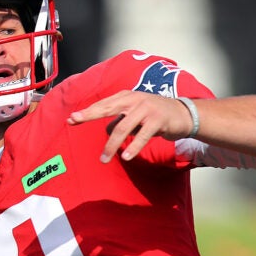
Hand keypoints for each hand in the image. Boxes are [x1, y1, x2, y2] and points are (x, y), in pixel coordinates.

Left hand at [67, 90, 193, 162]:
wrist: (183, 114)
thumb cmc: (155, 115)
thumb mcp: (135, 115)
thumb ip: (121, 120)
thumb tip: (107, 131)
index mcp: (126, 97)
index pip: (103, 104)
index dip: (87, 111)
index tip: (71, 119)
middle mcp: (134, 100)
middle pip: (107, 108)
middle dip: (89, 115)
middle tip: (74, 122)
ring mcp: (146, 109)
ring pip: (123, 127)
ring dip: (112, 145)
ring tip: (104, 158)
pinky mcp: (157, 120)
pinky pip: (142, 136)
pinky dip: (133, 147)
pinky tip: (126, 156)